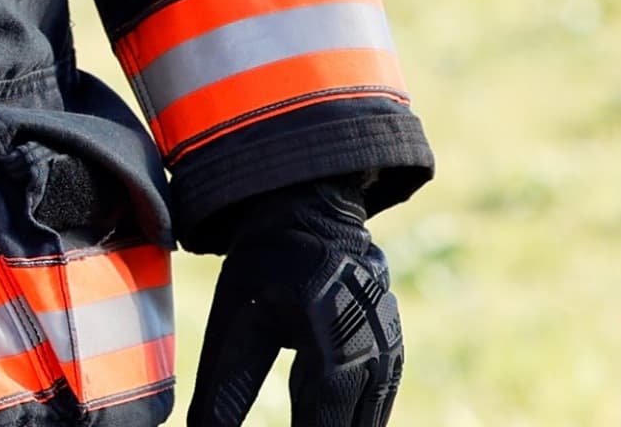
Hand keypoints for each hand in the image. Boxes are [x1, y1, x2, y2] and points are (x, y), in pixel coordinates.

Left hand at [189, 178, 404, 426]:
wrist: (310, 215)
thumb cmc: (265, 268)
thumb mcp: (236, 323)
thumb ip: (225, 388)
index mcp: (335, 348)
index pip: (321, 426)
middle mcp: (376, 356)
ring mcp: (393, 358)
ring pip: (366, 424)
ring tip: (297, 421)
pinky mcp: (395, 357)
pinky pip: (374, 409)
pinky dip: (347, 422)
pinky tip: (318, 419)